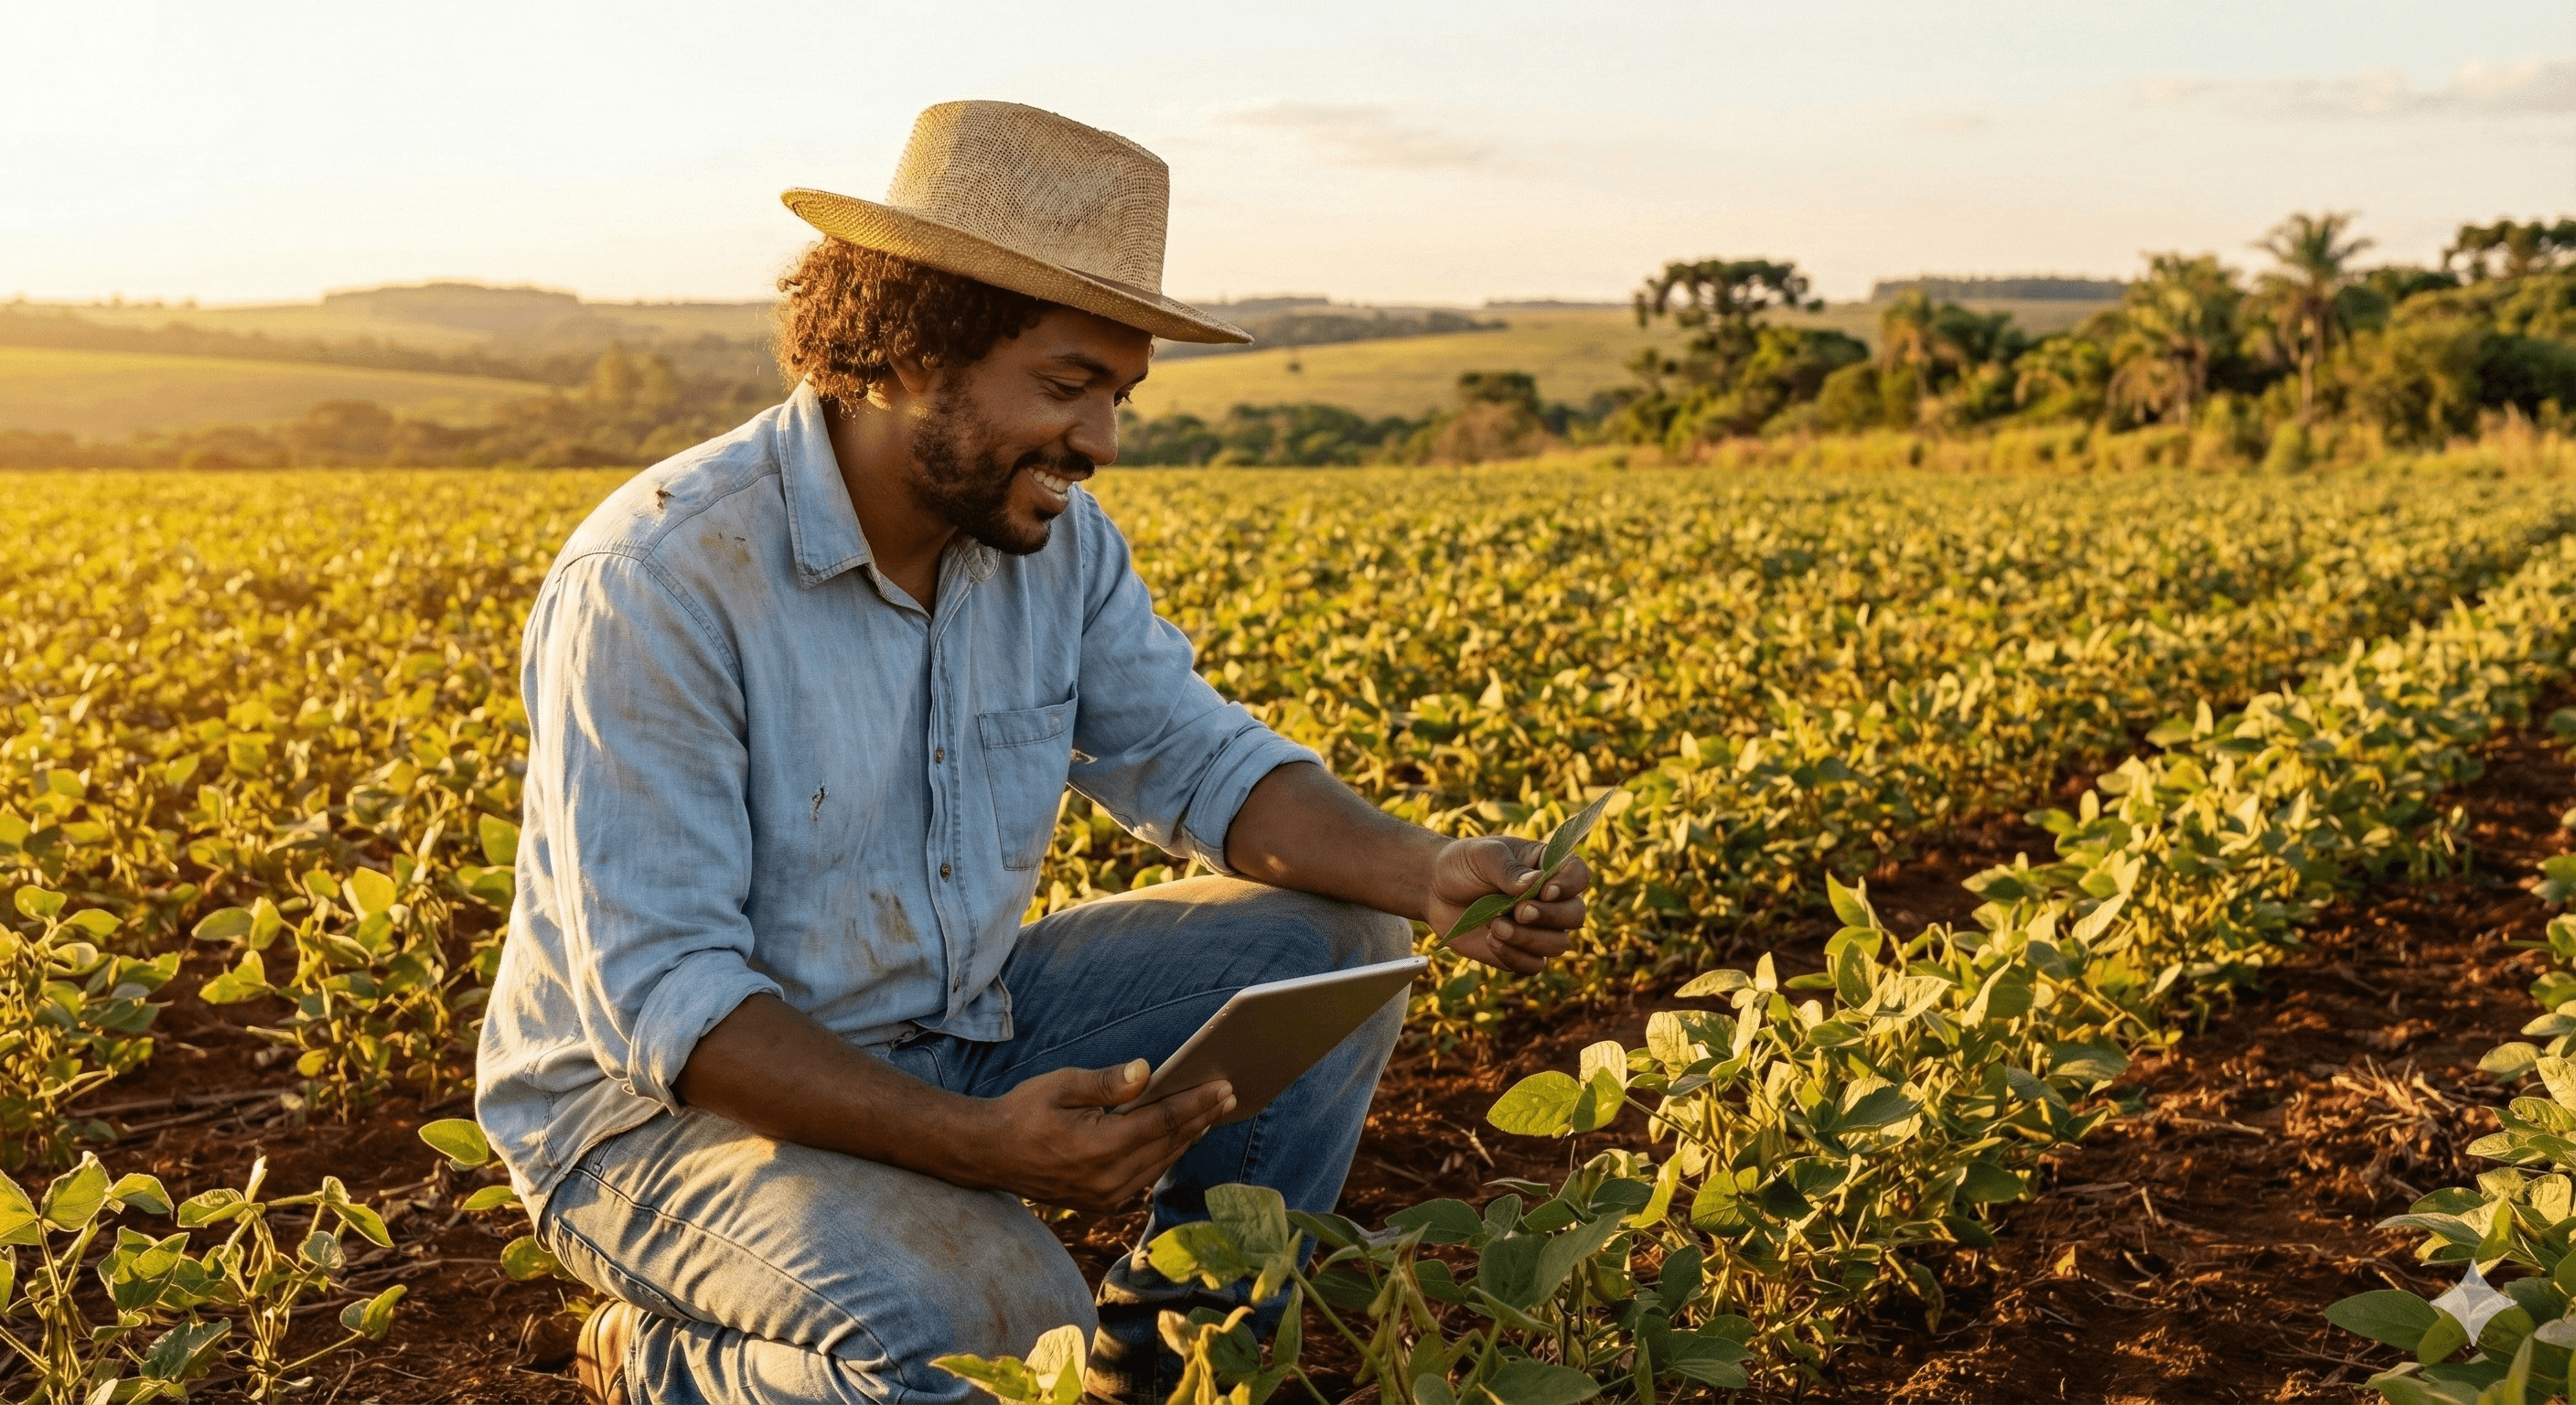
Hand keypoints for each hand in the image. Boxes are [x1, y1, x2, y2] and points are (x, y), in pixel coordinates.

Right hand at [976, 1060, 1235, 1210]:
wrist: (987, 1154)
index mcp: (1100, 1148)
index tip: (1222, 1086)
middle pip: (1169, 1145)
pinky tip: (1180, 1136)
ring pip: (1161, 1163)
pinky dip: (1167, 1154)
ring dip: (1189, 1137)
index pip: (1163, 1122)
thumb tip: (1148, 1071)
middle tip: (1229, 1095)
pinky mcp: (1102, 1202)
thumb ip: (1107, 1083)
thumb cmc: (1022, 1112)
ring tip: (1213, 1113)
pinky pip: (1146, 1176)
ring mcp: (1106, 1197)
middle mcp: (1109, 1180)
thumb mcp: (1061, 1086)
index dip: (1196, 1103)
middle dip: (1201, 1118)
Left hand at [1427, 836, 1589, 974]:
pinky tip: (1491, 941)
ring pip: (1558, 944)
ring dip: (1529, 939)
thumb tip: (1533, 885)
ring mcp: (1538, 928)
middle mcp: (1550, 900)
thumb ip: (1508, 869)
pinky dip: (1515, 957)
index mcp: (1547, 866)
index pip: (1578, 875)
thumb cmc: (1463, 864)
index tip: (1545, 890)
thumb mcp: (1482, 855)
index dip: (1569, 885)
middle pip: (1576, 914)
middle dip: (1550, 916)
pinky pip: (1534, 965)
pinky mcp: (1520, 952)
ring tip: (1495, 926)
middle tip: (1518, 911)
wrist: (1435, 890)